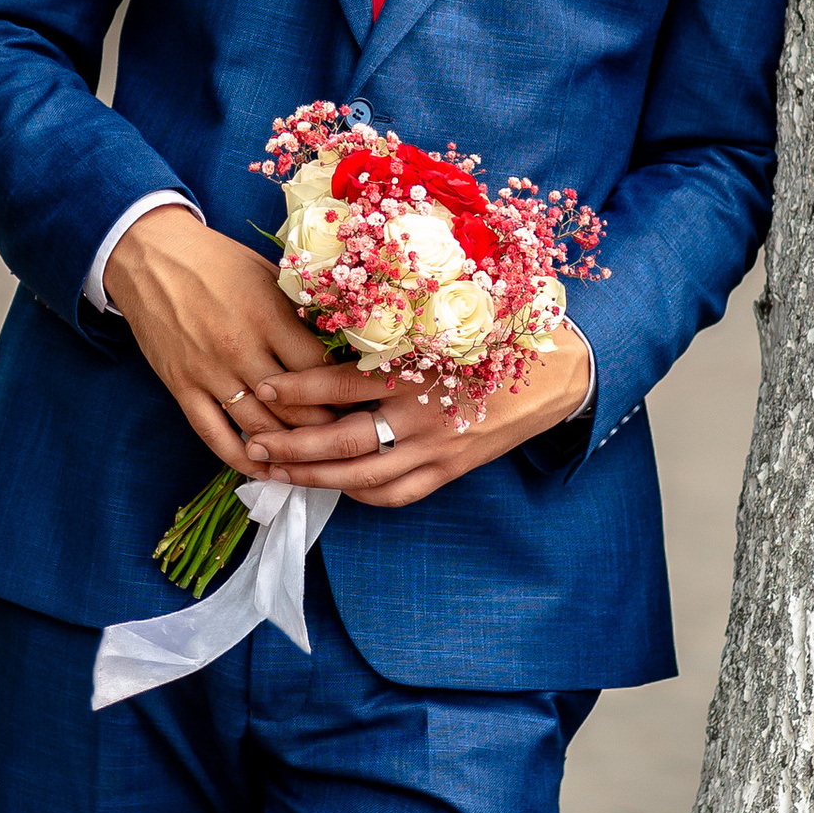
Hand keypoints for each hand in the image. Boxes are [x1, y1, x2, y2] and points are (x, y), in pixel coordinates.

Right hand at [105, 207, 333, 471]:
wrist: (150, 256)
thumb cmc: (216, 260)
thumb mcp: (267, 273)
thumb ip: (298, 312)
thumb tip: (339, 345)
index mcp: (268, 316)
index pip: (319, 370)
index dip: (345, 391)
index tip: (363, 403)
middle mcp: (240, 349)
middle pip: (295, 408)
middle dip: (327, 428)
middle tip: (349, 439)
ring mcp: (208, 372)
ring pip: (259, 427)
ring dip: (289, 449)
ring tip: (315, 459)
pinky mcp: (181, 387)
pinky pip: (214, 434)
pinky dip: (240, 458)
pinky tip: (263, 469)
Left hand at [240, 327, 593, 508]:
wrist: (559, 372)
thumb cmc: (496, 332)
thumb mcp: (445, 318)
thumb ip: (394, 328)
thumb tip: (330, 322)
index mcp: (421, 367)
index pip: (345, 384)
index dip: (301, 388)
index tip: (265, 387)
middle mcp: (426, 413)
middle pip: (344, 440)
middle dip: (292, 446)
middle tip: (253, 445)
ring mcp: (439, 447)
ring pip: (363, 474)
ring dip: (313, 477)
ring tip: (276, 472)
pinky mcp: (452, 470)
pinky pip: (398, 493)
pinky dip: (361, 494)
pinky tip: (336, 485)